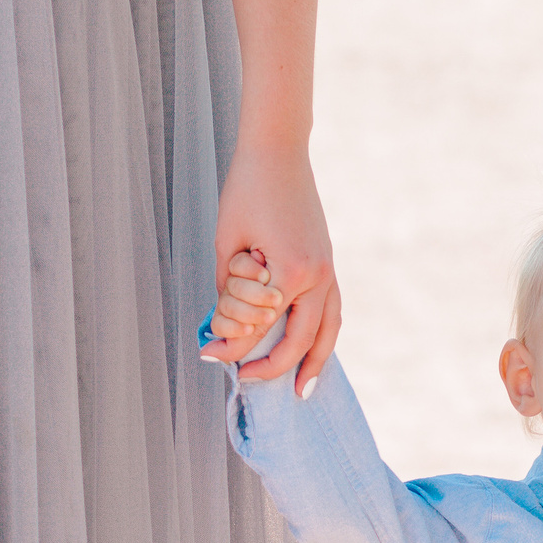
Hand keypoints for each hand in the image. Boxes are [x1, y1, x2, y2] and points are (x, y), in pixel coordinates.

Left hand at [201, 140, 338, 394]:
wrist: (278, 151)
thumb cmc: (247, 190)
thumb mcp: (227, 243)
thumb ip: (229, 289)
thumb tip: (227, 328)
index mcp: (290, 269)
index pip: (260, 324)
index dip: (232, 345)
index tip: (209, 357)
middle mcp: (317, 274)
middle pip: (300, 339)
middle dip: (273, 366)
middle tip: (246, 379)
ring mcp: (329, 269)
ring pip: (328, 329)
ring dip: (315, 363)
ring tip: (302, 391)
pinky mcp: (329, 262)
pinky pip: (333, 310)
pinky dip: (325, 335)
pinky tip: (315, 352)